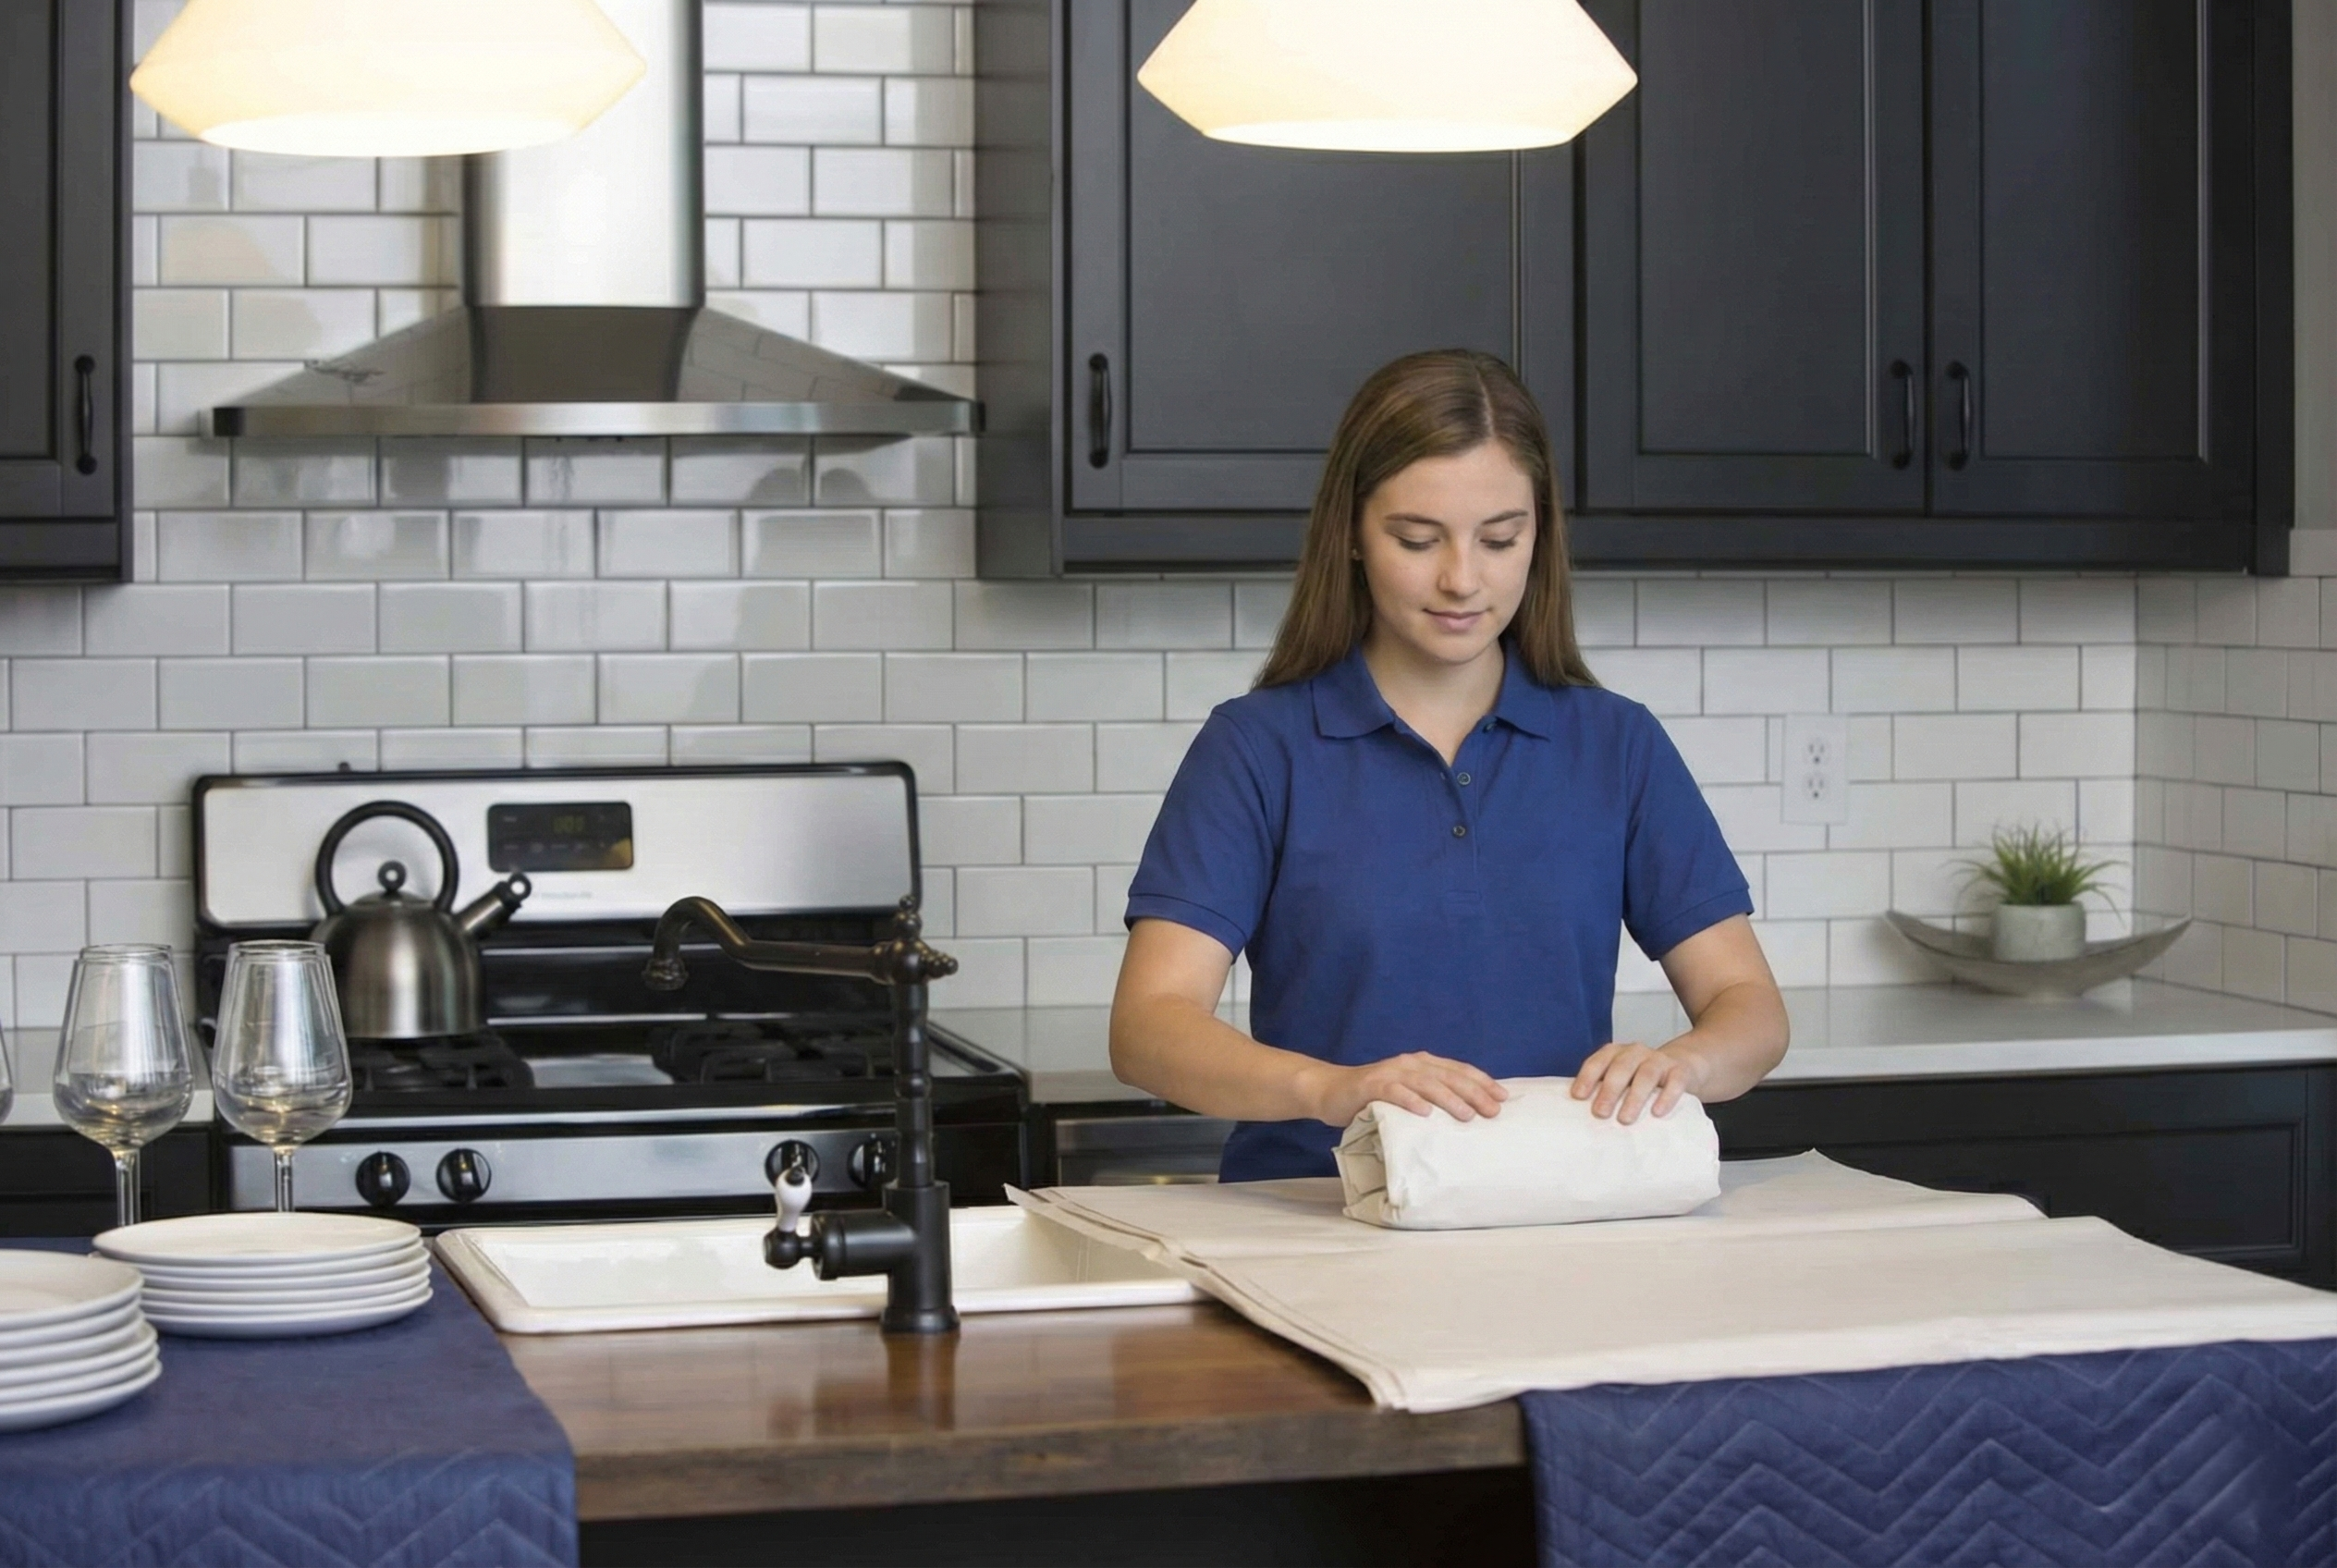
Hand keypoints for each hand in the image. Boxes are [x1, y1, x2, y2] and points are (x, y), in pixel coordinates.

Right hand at [1306, 1052, 1507, 1126]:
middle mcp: (1410, 1063)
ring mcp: (1390, 1072)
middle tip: (1493, 1111)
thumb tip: (1467, 1115)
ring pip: (1426, 1083)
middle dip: (1473, 1092)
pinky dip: (1410, 1101)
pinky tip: (1424, 1113)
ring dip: (1448, 1099)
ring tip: (1467, 1115)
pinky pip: (1394, 1091)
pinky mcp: (1371, 1084)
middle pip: (1448, 1076)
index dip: (1482, 1082)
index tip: (1503, 1097)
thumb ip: (1431, 1097)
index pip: (1458, 1070)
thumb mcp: (1407, 1094)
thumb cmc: (1374, 1097)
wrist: (1331, 1090)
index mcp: (1422, 1063)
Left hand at [1570, 1041, 1703, 1124]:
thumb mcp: (1622, 1080)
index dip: (1587, 1077)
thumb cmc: (1641, 1079)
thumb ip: (1604, 1091)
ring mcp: (1659, 1060)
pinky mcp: (1681, 1071)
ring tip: (1625, 1119)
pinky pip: (1675, 1081)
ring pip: (1646, 1075)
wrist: (1683, 1067)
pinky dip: (1666, 1096)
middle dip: (1609, 1090)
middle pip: (1621, 1068)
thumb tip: (1580, 1116)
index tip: (1578, 1096)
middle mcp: (1636, 1052)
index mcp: (1615, 1053)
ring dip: (1634, 1097)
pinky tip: (1657, 1112)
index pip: (1598, 1062)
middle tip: (1600, 1113)